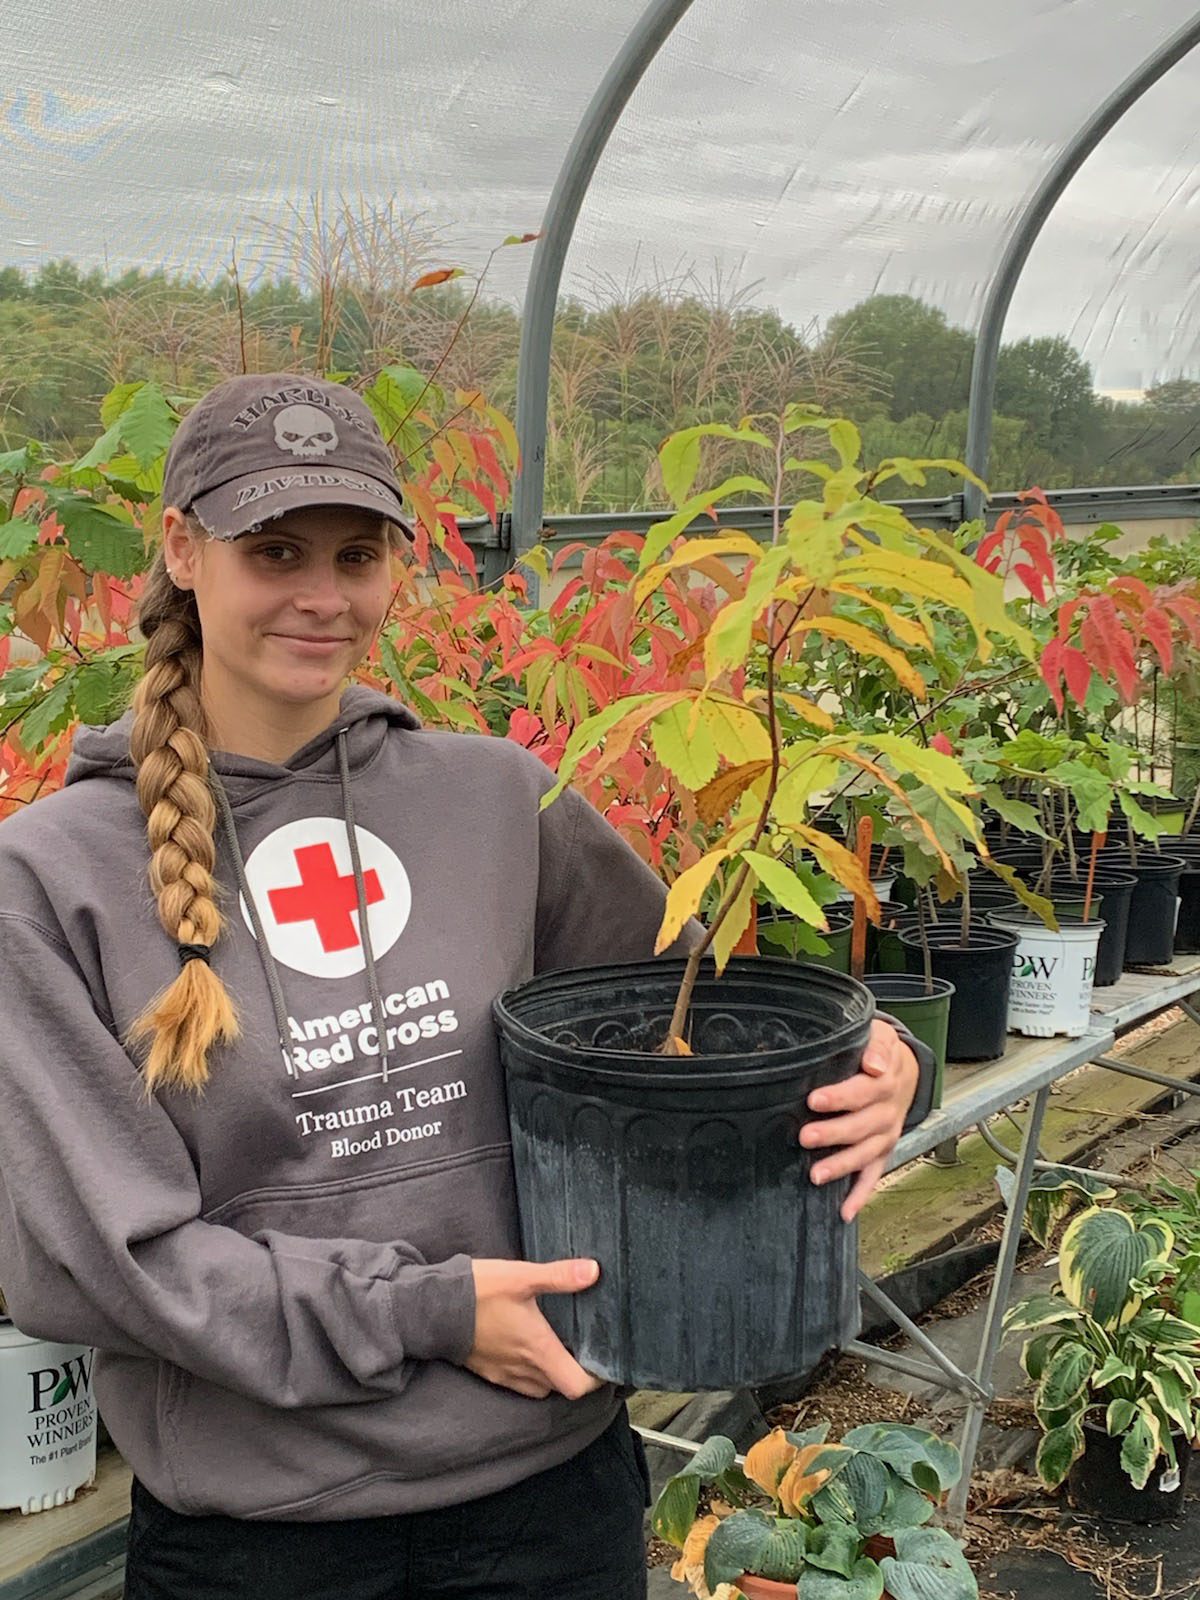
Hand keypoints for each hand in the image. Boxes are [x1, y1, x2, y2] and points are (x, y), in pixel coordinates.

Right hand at [465, 1258, 604, 1400]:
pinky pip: (515, 1383)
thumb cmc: (478, 1292)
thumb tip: (594, 1270)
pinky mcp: (486, 1371)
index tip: (602, 1360)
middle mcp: (523, 1369)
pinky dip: (528, 1374)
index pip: (576, 1386)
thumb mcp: (522, 1276)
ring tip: (556, 1349)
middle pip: (560, 1388)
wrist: (432, 1308)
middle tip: (582, 1349)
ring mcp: (502, 1374)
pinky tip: (525, 1349)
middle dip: (574, 1373)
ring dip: (551, 1375)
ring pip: (538, 1388)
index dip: (595, 1380)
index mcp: (537, 1349)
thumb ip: (559, 1276)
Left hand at [799, 1019, 919, 1222]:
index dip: (839, 1097)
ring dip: (842, 1166)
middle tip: (805, 1136)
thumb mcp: (881, 1036)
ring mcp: (886, 1135)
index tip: (814, 1100)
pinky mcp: (882, 1152)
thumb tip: (873, 1063)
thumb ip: (877, 1045)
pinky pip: (873, 1176)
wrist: (905, 1071)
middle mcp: (887, 1113)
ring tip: (816, 1175)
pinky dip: (860, 1195)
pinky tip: (844, 1212)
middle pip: (861, 1126)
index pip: (862, 1091)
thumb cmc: (880, 1052)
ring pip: (865, 1154)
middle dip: (833, 1133)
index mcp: (885, 1083)